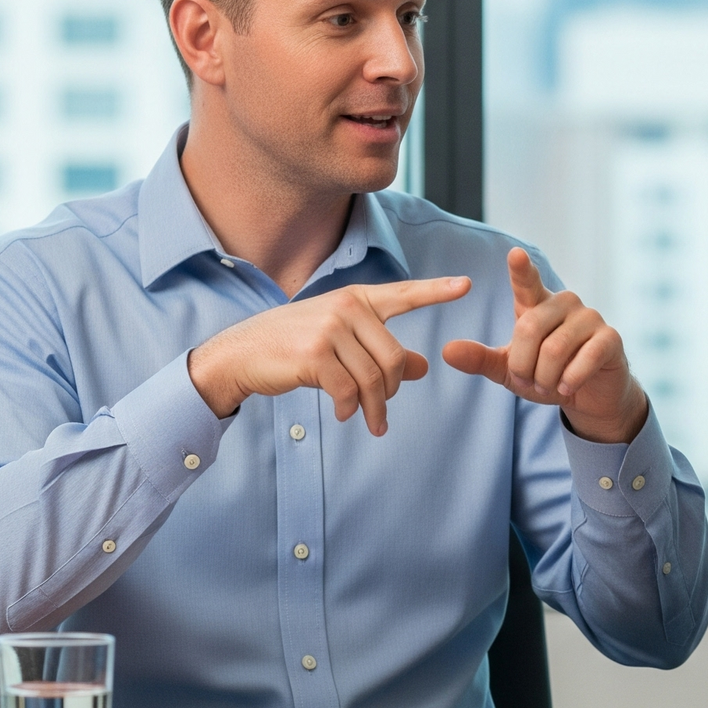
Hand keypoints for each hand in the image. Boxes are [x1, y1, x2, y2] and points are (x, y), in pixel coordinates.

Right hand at [188, 277, 470, 433]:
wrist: (240, 354)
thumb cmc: (293, 345)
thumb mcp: (340, 340)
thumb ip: (382, 351)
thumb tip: (423, 367)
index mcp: (356, 299)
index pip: (403, 294)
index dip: (436, 291)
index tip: (466, 285)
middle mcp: (346, 308)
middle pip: (393, 358)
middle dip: (392, 391)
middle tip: (382, 412)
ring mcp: (330, 329)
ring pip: (373, 378)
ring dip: (374, 408)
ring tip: (370, 422)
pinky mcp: (315, 355)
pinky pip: (348, 390)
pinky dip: (350, 408)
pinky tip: (344, 414)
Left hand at [442, 248, 647, 443]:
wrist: (589, 397)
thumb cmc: (548, 376)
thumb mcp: (509, 370)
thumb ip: (481, 359)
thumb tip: (447, 351)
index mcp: (537, 305)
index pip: (527, 282)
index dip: (521, 269)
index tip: (515, 254)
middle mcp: (564, 303)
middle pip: (529, 328)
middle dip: (523, 365)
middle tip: (529, 382)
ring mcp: (590, 318)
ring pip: (555, 348)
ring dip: (546, 378)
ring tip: (549, 386)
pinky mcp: (611, 338)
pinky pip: (585, 359)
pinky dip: (570, 380)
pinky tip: (569, 387)